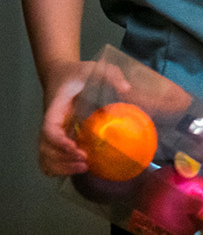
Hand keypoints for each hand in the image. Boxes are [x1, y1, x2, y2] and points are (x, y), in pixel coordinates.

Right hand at [37, 60, 128, 176]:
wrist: (61, 73)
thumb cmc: (78, 72)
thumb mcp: (94, 67)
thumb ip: (111, 74)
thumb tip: (126, 88)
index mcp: (56, 107)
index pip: (49, 128)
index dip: (59, 142)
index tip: (76, 148)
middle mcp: (51, 122)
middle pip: (45, 148)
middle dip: (62, 159)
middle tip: (85, 162)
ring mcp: (53, 130)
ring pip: (45, 155)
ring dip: (61, 166)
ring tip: (84, 167)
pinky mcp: (59, 135)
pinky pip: (50, 156)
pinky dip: (58, 166)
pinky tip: (77, 167)